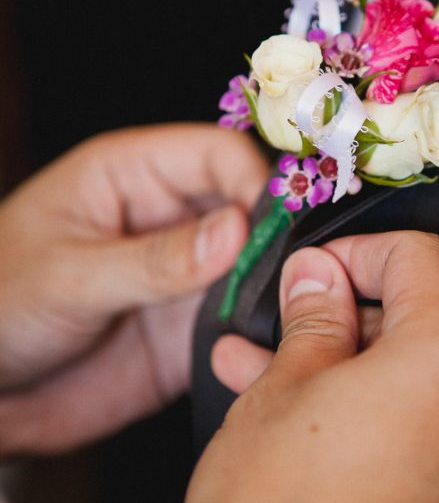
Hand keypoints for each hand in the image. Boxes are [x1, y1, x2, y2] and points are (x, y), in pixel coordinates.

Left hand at [0, 124, 267, 454]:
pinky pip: (247, 324)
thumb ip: (153, 260)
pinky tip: (276, 348)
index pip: (218, 154)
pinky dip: (267, 333)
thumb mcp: (69, 276)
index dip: (256, 181)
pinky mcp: (193, 331)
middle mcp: (171, 220)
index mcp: (133, 175)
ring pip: (261, 266)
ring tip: (300, 311)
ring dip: (282, 286)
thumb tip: (236, 231)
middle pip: (253, 206)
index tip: (278, 225)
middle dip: (283, 234)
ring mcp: (187, 277)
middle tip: (306, 270)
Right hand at [180, 231, 438, 502]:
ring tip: (259, 376)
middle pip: (421, 326)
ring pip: (411, 391)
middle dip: (341, 320)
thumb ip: (314, 318)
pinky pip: (421, 446)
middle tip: (275, 328)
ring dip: (341, 376)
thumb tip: (320, 276)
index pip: (421, 259)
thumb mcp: (283, 390)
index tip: (308, 270)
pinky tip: (300, 433)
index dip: (355, 249)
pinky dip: (369, 426)